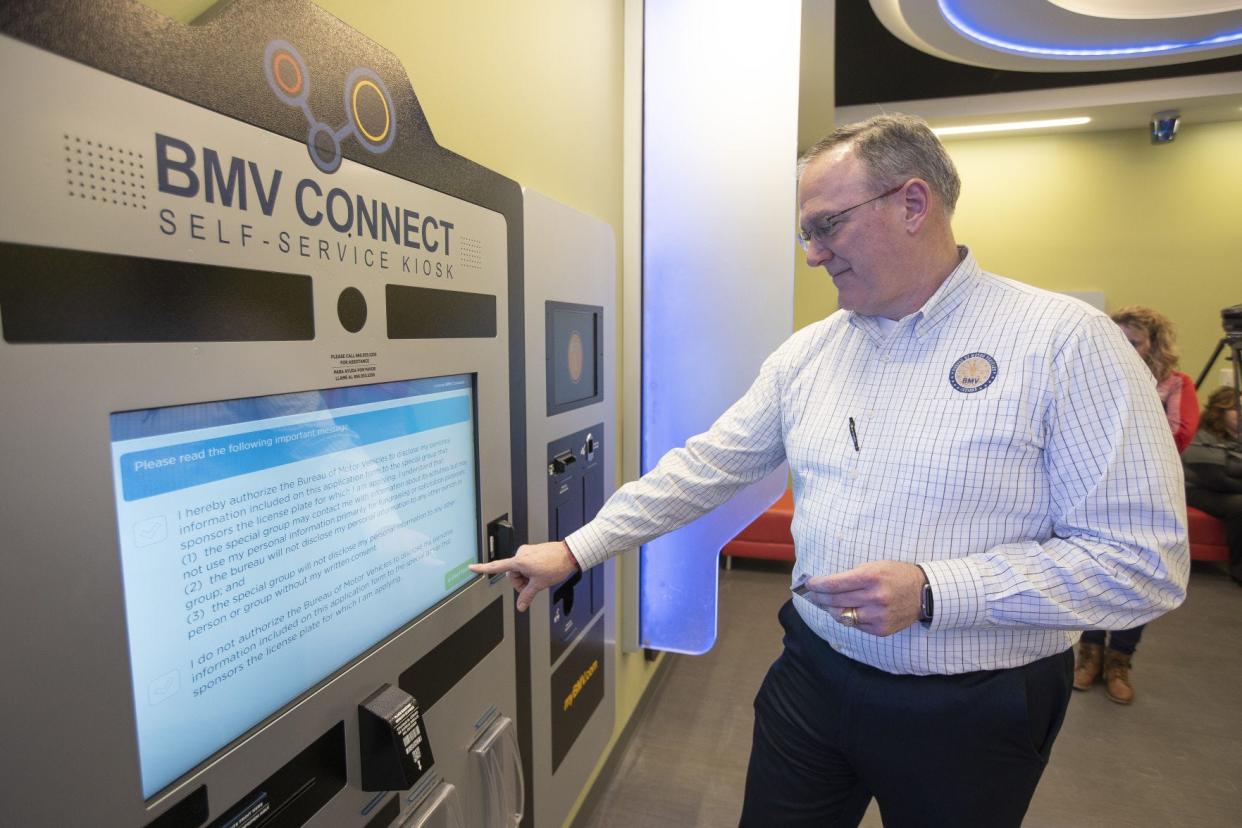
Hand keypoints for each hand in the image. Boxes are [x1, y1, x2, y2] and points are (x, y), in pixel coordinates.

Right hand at [469, 541, 580, 610]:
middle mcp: (521, 554)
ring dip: (526, 577)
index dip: (483, 568)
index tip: (471, 568)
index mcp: (519, 561)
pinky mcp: (532, 551)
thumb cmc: (555, 565)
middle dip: (521, 582)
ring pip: (520, 571)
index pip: (497, 566)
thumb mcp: (539, 584)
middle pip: (512, 574)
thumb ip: (527, 596)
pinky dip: (531, 571)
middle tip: (534, 584)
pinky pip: (526, 565)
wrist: (569, 554)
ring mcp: (526, 551)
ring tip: (540, 576)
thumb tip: (521, 607)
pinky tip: (541, 571)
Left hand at [801, 561, 925, 636]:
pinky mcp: (881, 629)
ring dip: (832, 609)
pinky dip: (849, 618)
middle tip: (812, 595)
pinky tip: (848, 611)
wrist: (924, 593)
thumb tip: (827, 585)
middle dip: (819, 597)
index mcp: (871, 577)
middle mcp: (874, 597)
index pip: (834, 584)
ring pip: (843, 616)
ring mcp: (878, 615)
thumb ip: (852, 576)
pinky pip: (856, 625)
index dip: (817, 585)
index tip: (809, 584)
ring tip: (828, 604)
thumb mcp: (875, 566)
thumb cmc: (896, 575)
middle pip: (835, 601)